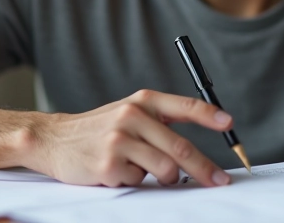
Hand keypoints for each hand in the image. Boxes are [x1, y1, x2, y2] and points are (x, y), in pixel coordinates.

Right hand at [30, 89, 232, 186]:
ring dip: (165, 178)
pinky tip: (118, 170)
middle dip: (205, 168)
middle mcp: (133, 116)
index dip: (210, 116)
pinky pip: (140, 181)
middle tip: (219, 181)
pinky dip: (135, 180)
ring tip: (146, 170)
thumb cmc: (99, 128)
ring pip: (165, 170)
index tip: (229, 124)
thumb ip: (160, 122)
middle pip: (181, 148)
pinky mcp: (108, 164)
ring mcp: (120, 140)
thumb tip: (196, 147)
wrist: (54, 139)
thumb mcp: (129, 112)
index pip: (184, 105)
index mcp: (143, 101)